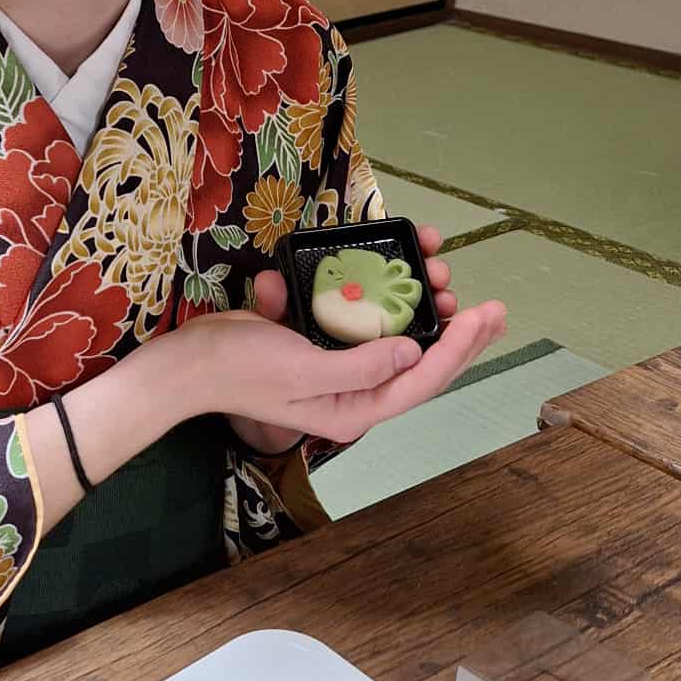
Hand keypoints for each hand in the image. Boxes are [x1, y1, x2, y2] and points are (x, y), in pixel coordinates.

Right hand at [207, 224, 501, 453]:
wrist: (191, 361)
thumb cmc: (242, 371)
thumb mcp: (304, 371)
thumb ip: (361, 366)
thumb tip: (413, 352)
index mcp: (356, 408)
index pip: (423, 379)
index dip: (460, 347)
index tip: (484, 313)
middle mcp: (355, 390)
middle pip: (421, 361)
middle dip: (457, 332)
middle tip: (489, 305)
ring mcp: (340, 364)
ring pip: (398, 336)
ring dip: (422, 307)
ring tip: (442, 278)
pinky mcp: (322, 340)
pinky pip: (362, 317)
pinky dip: (377, 294)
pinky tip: (389, 272)